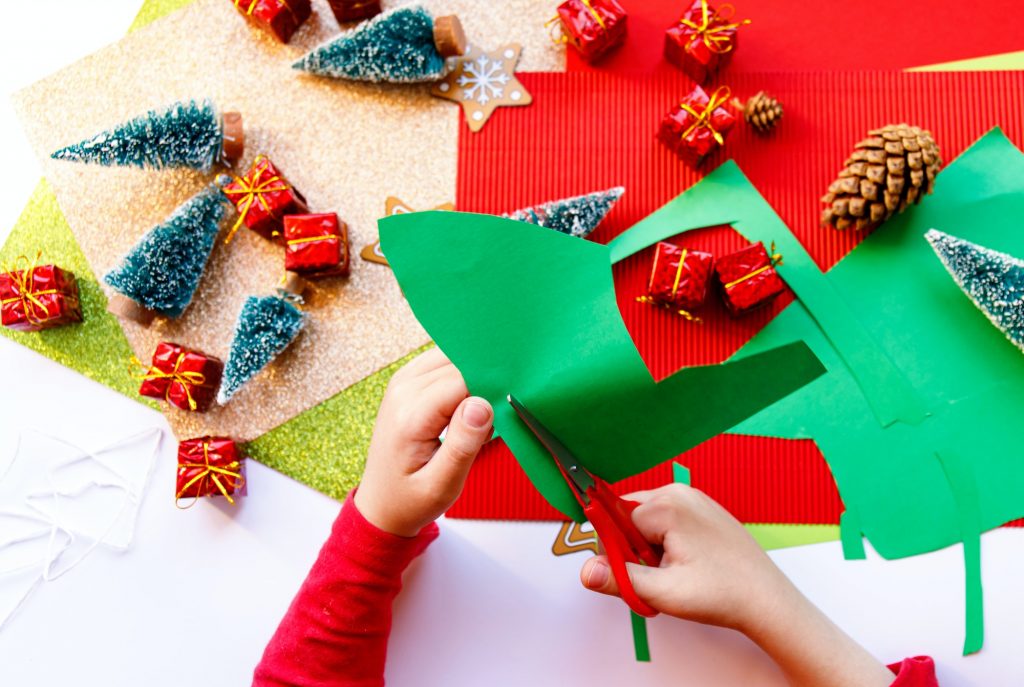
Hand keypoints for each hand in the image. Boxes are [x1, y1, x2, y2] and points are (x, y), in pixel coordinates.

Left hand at [354, 348, 492, 536]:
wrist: (381, 505)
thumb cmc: (412, 500)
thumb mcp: (442, 485)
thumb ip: (464, 445)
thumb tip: (483, 403)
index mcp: (410, 417)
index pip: (462, 381)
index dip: (491, 388)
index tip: (508, 408)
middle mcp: (402, 390)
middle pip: (458, 365)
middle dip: (484, 382)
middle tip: (496, 416)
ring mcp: (401, 382)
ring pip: (452, 357)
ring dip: (473, 377)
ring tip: (480, 413)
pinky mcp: (407, 380)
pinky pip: (441, 362)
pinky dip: (461, 376)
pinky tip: (466, 403)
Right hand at [580, 483, 787, 631]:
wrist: (767, 600)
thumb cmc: (723, 594)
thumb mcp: (663, 593)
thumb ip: (619, 579)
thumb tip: (586, 571)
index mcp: (668, 505)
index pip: (616, 522)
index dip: (619, 554)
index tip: (634, 575)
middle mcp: (680, 492)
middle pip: (630, 518)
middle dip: (634, 550)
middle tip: (659, 578)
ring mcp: (694, 498)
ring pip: (647, 522)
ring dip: (650, 549)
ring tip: (674, 574)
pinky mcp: (703, 509)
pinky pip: (667, 521)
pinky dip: (667, 544)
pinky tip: (686, 565)